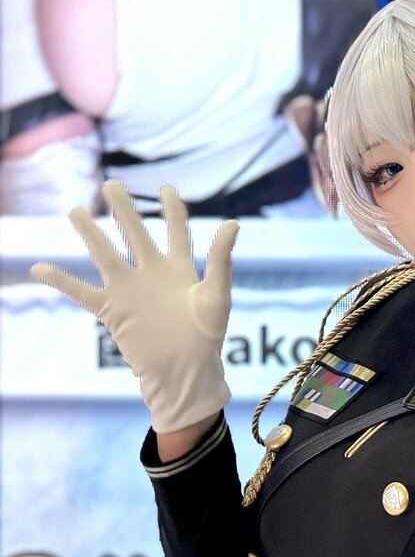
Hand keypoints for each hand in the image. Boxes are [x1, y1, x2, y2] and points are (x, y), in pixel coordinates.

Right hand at [30, 180, 237, 431]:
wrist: (187, 372)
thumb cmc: (207, 337)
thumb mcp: (218, 295)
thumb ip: (220, 259)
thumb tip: (233, 223)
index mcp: (179, 269)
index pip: (175, 231)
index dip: (172, 209)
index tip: (166, 188)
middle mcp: (152, 275)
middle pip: (135, 234)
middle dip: (123, 209)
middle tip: (111, 184)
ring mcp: (130, 291)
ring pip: (105, 255)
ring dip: (90, 234)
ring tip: (75, 211)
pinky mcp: (113, 311)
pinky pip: (81, 293)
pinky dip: (60, 281)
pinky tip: (39, 267)